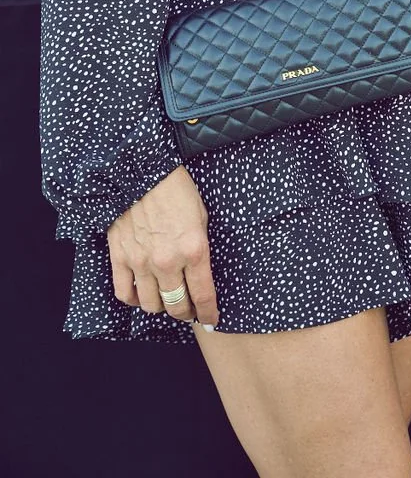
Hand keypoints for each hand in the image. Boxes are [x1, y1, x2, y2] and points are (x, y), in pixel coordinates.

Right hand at [107, 164, 218, 325]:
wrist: (143, 171)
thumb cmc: (178, 191)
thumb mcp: (202, 217)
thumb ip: (200, 249)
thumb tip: (200, 275)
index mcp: (194, 249)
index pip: (203, 295)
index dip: (208, 313)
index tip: (212, 320)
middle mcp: (168, 261)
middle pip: (176, 305)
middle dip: (185, 312)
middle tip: (189, 309)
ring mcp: (141, 262)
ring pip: (150, 305)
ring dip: (160, 306)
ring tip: (166, 299)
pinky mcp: (119, 258)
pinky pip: (124, 293)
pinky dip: (134, 299)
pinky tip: (142, 293)